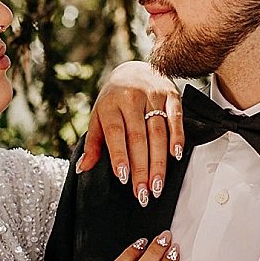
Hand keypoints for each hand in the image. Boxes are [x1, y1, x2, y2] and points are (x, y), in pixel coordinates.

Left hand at [78, 62, 183, 206]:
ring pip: (158, 132)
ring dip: (159, 161)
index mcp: (110, 105)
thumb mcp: (98, 117)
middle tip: (144, 192)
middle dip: (142, 168)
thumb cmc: (114, 99)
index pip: (116, 134)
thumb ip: (93, 144)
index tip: (124, 178)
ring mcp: (153, 96)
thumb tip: (82, 168)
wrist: (134, 69)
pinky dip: (177, 137)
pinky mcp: (171, 95)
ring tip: (158, 184)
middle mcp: (131, 99)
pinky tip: (176, 156)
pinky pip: (176, 118)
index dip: (120, 156)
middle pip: (139, 138)